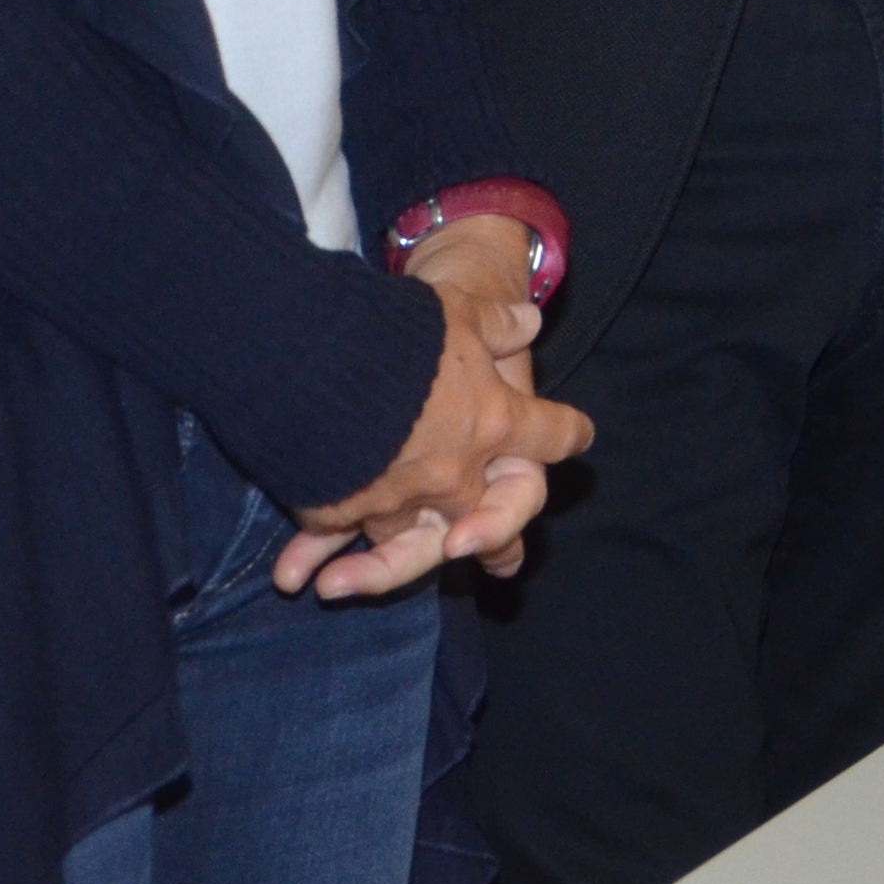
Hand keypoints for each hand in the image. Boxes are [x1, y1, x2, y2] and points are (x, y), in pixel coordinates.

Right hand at [278, 225, 591, 599]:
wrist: (317, 361)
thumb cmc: (400, 332)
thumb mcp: (460, 312)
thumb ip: (495, 324)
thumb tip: (530, 320)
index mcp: (495, 421)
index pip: (551, 434)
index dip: (568, 433)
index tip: (578, 435)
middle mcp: (453, 472)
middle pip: (482, 517)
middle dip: (487, 532)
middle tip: (487, 551)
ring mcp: (398, 496)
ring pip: (406, 535)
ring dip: (394, 549)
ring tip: (375, 570)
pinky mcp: (339, 509)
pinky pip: (338, 533)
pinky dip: (318, 547)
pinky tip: (305, 562)